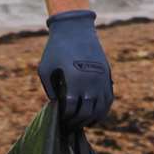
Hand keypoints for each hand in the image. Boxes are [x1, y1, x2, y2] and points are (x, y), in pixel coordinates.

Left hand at [38, 9, 112, 126]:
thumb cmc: (56, 48)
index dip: (64, 118)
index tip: (59, 120)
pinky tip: (94, 117)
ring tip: (81, 124)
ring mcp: (101, 78)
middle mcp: (91, 81)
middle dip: (76, 122)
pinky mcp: (107, 75)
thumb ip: (49, 90)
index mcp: (75, 79)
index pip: (71, 109)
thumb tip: (56, 107)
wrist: (75, 27)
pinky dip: (103, 111)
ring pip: (100, 109)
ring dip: (90, 119)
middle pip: (86, 112)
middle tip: (68, 126)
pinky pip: (108, 99)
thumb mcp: (45, 68)